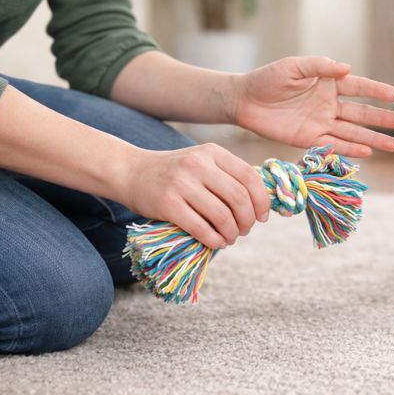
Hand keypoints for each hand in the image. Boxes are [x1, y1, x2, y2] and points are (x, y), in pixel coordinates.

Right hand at [123, 144, 270, 248]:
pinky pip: (200, 228)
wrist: (131, 172)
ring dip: (232, 233)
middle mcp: (198, 164)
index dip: (261, 201)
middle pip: (239, 198)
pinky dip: (214, 240)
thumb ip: (228, 175)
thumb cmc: (175, 172)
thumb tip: (260, 204)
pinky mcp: (167, 204)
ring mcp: (181, 183)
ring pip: (222, 216)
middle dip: (248, 220)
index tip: (262, 217)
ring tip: (230, 237)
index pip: (250, 177)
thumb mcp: (202, 161)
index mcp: (212, 152)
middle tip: (245, 230)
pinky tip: (217, 242)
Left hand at [231, 57, 393, 156]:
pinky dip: (350, 149)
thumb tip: (346, 67)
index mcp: (329, 83)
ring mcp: (322, 123)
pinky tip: (368, 152)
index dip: (378, 91)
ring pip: (353, 132)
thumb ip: (319, 66)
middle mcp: (330, 104)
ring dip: (373, 138)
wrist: (244, 100)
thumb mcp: (293, 67)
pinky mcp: (310, 139)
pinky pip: (334, 145)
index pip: (360, 87)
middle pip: (362, 113)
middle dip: (383, 118)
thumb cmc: (268, 79)